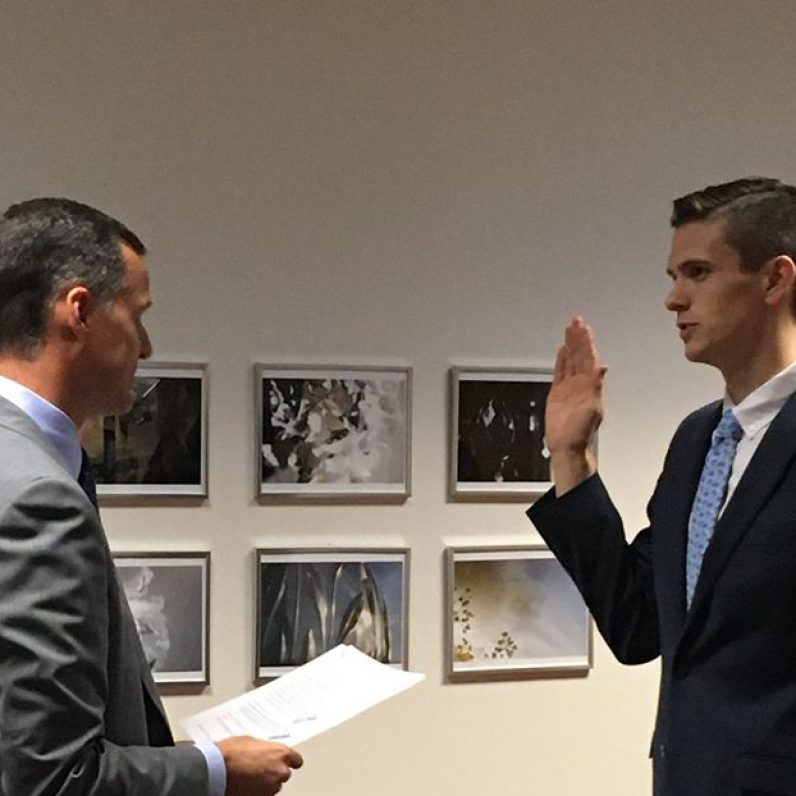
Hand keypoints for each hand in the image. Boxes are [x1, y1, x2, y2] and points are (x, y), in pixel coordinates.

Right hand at [217, 736, 302, 795]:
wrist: (215, 771)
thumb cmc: (230, 753)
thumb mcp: (250, 741)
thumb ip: (264, 748)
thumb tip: (265, 751)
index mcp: (280, 753)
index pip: (296, 760)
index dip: (290, 761)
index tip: (287, 762)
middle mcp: (280, 771)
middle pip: (284, 773)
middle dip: (274, 771)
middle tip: (259, 768)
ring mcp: (270, 788)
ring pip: (273, 786)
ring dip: (265, 783)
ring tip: (249, 777)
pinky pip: (263, 795)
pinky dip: (257, 791)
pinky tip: (246, 786)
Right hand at [545, 316, 606, 493]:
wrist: (567, 448)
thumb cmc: (580, 433)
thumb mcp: (592, 409)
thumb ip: (595, 387)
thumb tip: (601, 368)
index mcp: (590, 385)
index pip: (587, 357)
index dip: (585, 342)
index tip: (583, 327)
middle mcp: (581, 384)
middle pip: (579, 355)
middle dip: (578, 337)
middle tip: (576, 320)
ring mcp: (570, 388)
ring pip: (570, 360)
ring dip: (570, 344)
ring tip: (570, 329)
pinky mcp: (558, 394)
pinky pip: (560, 371)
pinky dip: (561, 360)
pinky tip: (563, 350)